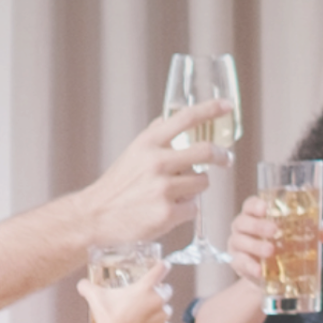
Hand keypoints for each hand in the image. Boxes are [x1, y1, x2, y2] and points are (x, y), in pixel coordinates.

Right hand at [69, 100, 232, 246]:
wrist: (95, 217)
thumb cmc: (118, 185)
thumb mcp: (133, 153)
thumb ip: (155, 137)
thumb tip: (172, 118)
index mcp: (148, 143)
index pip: (185, 118)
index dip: (210, 109)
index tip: (227, 105)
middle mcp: (156, 162)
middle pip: (206, 150)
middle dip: (222, 156)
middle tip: (225, 159)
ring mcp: (163, 188)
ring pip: (202, 182)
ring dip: (196, 187)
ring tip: (176, 193)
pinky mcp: (167, 213)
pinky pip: (194, 207)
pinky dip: (186, 209)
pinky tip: (168, 210)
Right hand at [79, 261, 172, 322]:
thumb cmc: (108, 317)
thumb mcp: (95, 297)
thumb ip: (87, 287)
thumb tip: (81, 284)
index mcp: (145, 287)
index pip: (162, 268)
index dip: (163, 265)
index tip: (163, 265)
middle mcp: (158, 298)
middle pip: (167, 289)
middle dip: (159, 291)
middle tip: (145, 297)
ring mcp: (163, 314)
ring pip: (166, 307)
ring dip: (158, 309)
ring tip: (143, 314)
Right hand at [222, 195, 322, 285]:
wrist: (271, 274)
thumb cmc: (283, 245)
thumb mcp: (297, 236)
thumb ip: (312, 231)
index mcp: (255, 215)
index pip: (250, 205)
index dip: (255, 205)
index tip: (265, 208)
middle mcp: (242, 227)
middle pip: (243, 221)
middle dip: (258, 225)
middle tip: (274, 230)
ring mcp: (237, 245)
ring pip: (240, 241)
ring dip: (255, 246)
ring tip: (271, 251)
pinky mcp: (237, 262)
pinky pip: (240, 262)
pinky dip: (250, 266)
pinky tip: (259, 270)